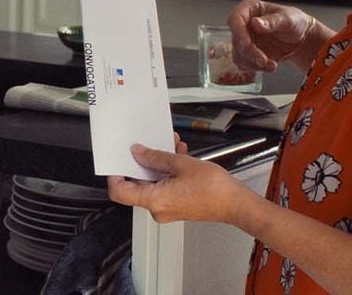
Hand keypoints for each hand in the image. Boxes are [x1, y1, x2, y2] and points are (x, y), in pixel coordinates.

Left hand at [107, 140, 253, 224]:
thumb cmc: (215, 190)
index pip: (120, 192)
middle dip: (145, 160)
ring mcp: (167, 208)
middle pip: (138, 183)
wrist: (236, 204)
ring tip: (171, 145)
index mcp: (155, 200)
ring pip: (154, 181)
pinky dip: (169, 171)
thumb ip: (155, 157)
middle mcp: (158, 208)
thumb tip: (138, 152)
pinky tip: (179, 155)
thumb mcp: (182, 164)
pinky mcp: (177, 205)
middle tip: (150, 143)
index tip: (117, 160)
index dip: (115, 174)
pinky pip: (165, 186)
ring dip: (160, 162)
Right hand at [228, 0, 319, 72]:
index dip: (239, 33)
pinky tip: (270, 66)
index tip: (248, 44)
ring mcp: (244, 40)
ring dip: (253, 63)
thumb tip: (255, 23)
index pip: (235, 19)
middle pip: (236, 40)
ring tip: (272, 65)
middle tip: (264, 60)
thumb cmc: (295, 22)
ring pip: (238, 55)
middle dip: (250, 53)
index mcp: (249, 9)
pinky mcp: (248, 54)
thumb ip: (273, 21)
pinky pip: (244, 64)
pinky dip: (256, 68)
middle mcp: (243, 24)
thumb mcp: (288, 19)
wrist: (301, 38)